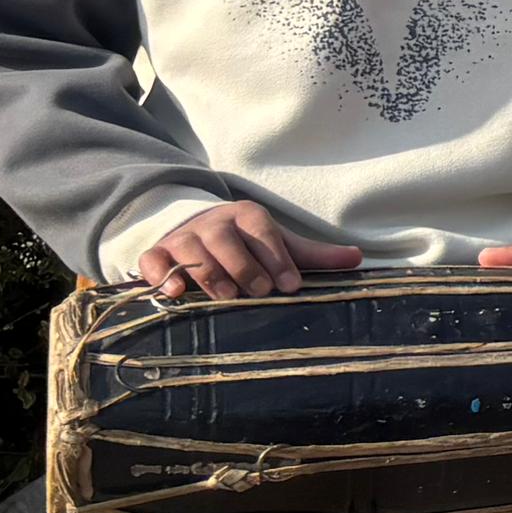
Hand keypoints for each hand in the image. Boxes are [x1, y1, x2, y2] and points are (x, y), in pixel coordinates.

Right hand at [134, 200, 362, 300]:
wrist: (196, 229)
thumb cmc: (246, 243)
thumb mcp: (280, 244)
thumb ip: (313, 254)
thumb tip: (358, 258)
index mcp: (246, 216)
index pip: (262, 231)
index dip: (276, 257)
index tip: (290, 285)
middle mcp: (213, 223)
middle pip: (225, 239)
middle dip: (243, 266)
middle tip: (257, 291)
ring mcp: (183, 237)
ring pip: (190, 248)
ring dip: (207, 272)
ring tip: (226, 296)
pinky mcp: (157, 253)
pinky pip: (153, 260)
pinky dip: (161, 273)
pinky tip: (174, 292)